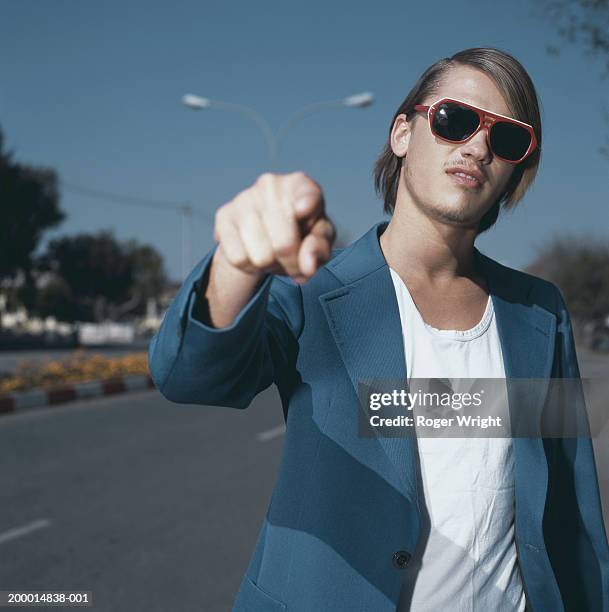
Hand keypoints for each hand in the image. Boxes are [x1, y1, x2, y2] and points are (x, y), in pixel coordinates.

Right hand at [213, 171, 335, 283]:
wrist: (266, 231)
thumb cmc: (301, 231)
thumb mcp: (319, 239)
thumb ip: (319, 250)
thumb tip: (307, 267)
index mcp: (300, 185)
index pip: (306, 194)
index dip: (307, 203)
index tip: (304, 209)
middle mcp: (270, 185)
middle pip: (284, 245)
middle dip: (291, 264)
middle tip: (293, 260)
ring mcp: (244, 199)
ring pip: (261, 257)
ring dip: (270, 266)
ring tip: (273, 253)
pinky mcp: (224, 216)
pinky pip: (239, 259)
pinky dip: (250, 266)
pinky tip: (255, 253)